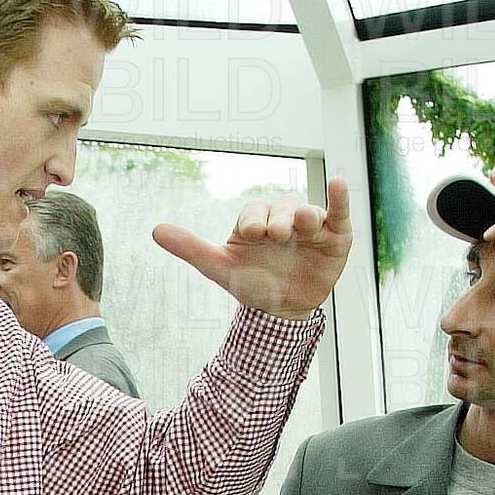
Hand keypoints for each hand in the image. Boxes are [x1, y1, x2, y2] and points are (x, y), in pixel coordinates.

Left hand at [152, 178, 352, 318]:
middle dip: (278, 220)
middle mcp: (282, 218)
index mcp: (255, 221)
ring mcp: (309, 226)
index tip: (251, 234)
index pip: (254, 211)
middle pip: (281, 208)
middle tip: (276, 236)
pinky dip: (339, 198)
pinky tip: (339, 184)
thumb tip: (155, 229)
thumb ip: (190, 248)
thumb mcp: (219, 268)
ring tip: (302, 224)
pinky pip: (338, 211)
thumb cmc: (251, 284)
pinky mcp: (334, 235)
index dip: (253, 219)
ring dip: (305, 216)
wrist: (282, 311)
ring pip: (308, 211)